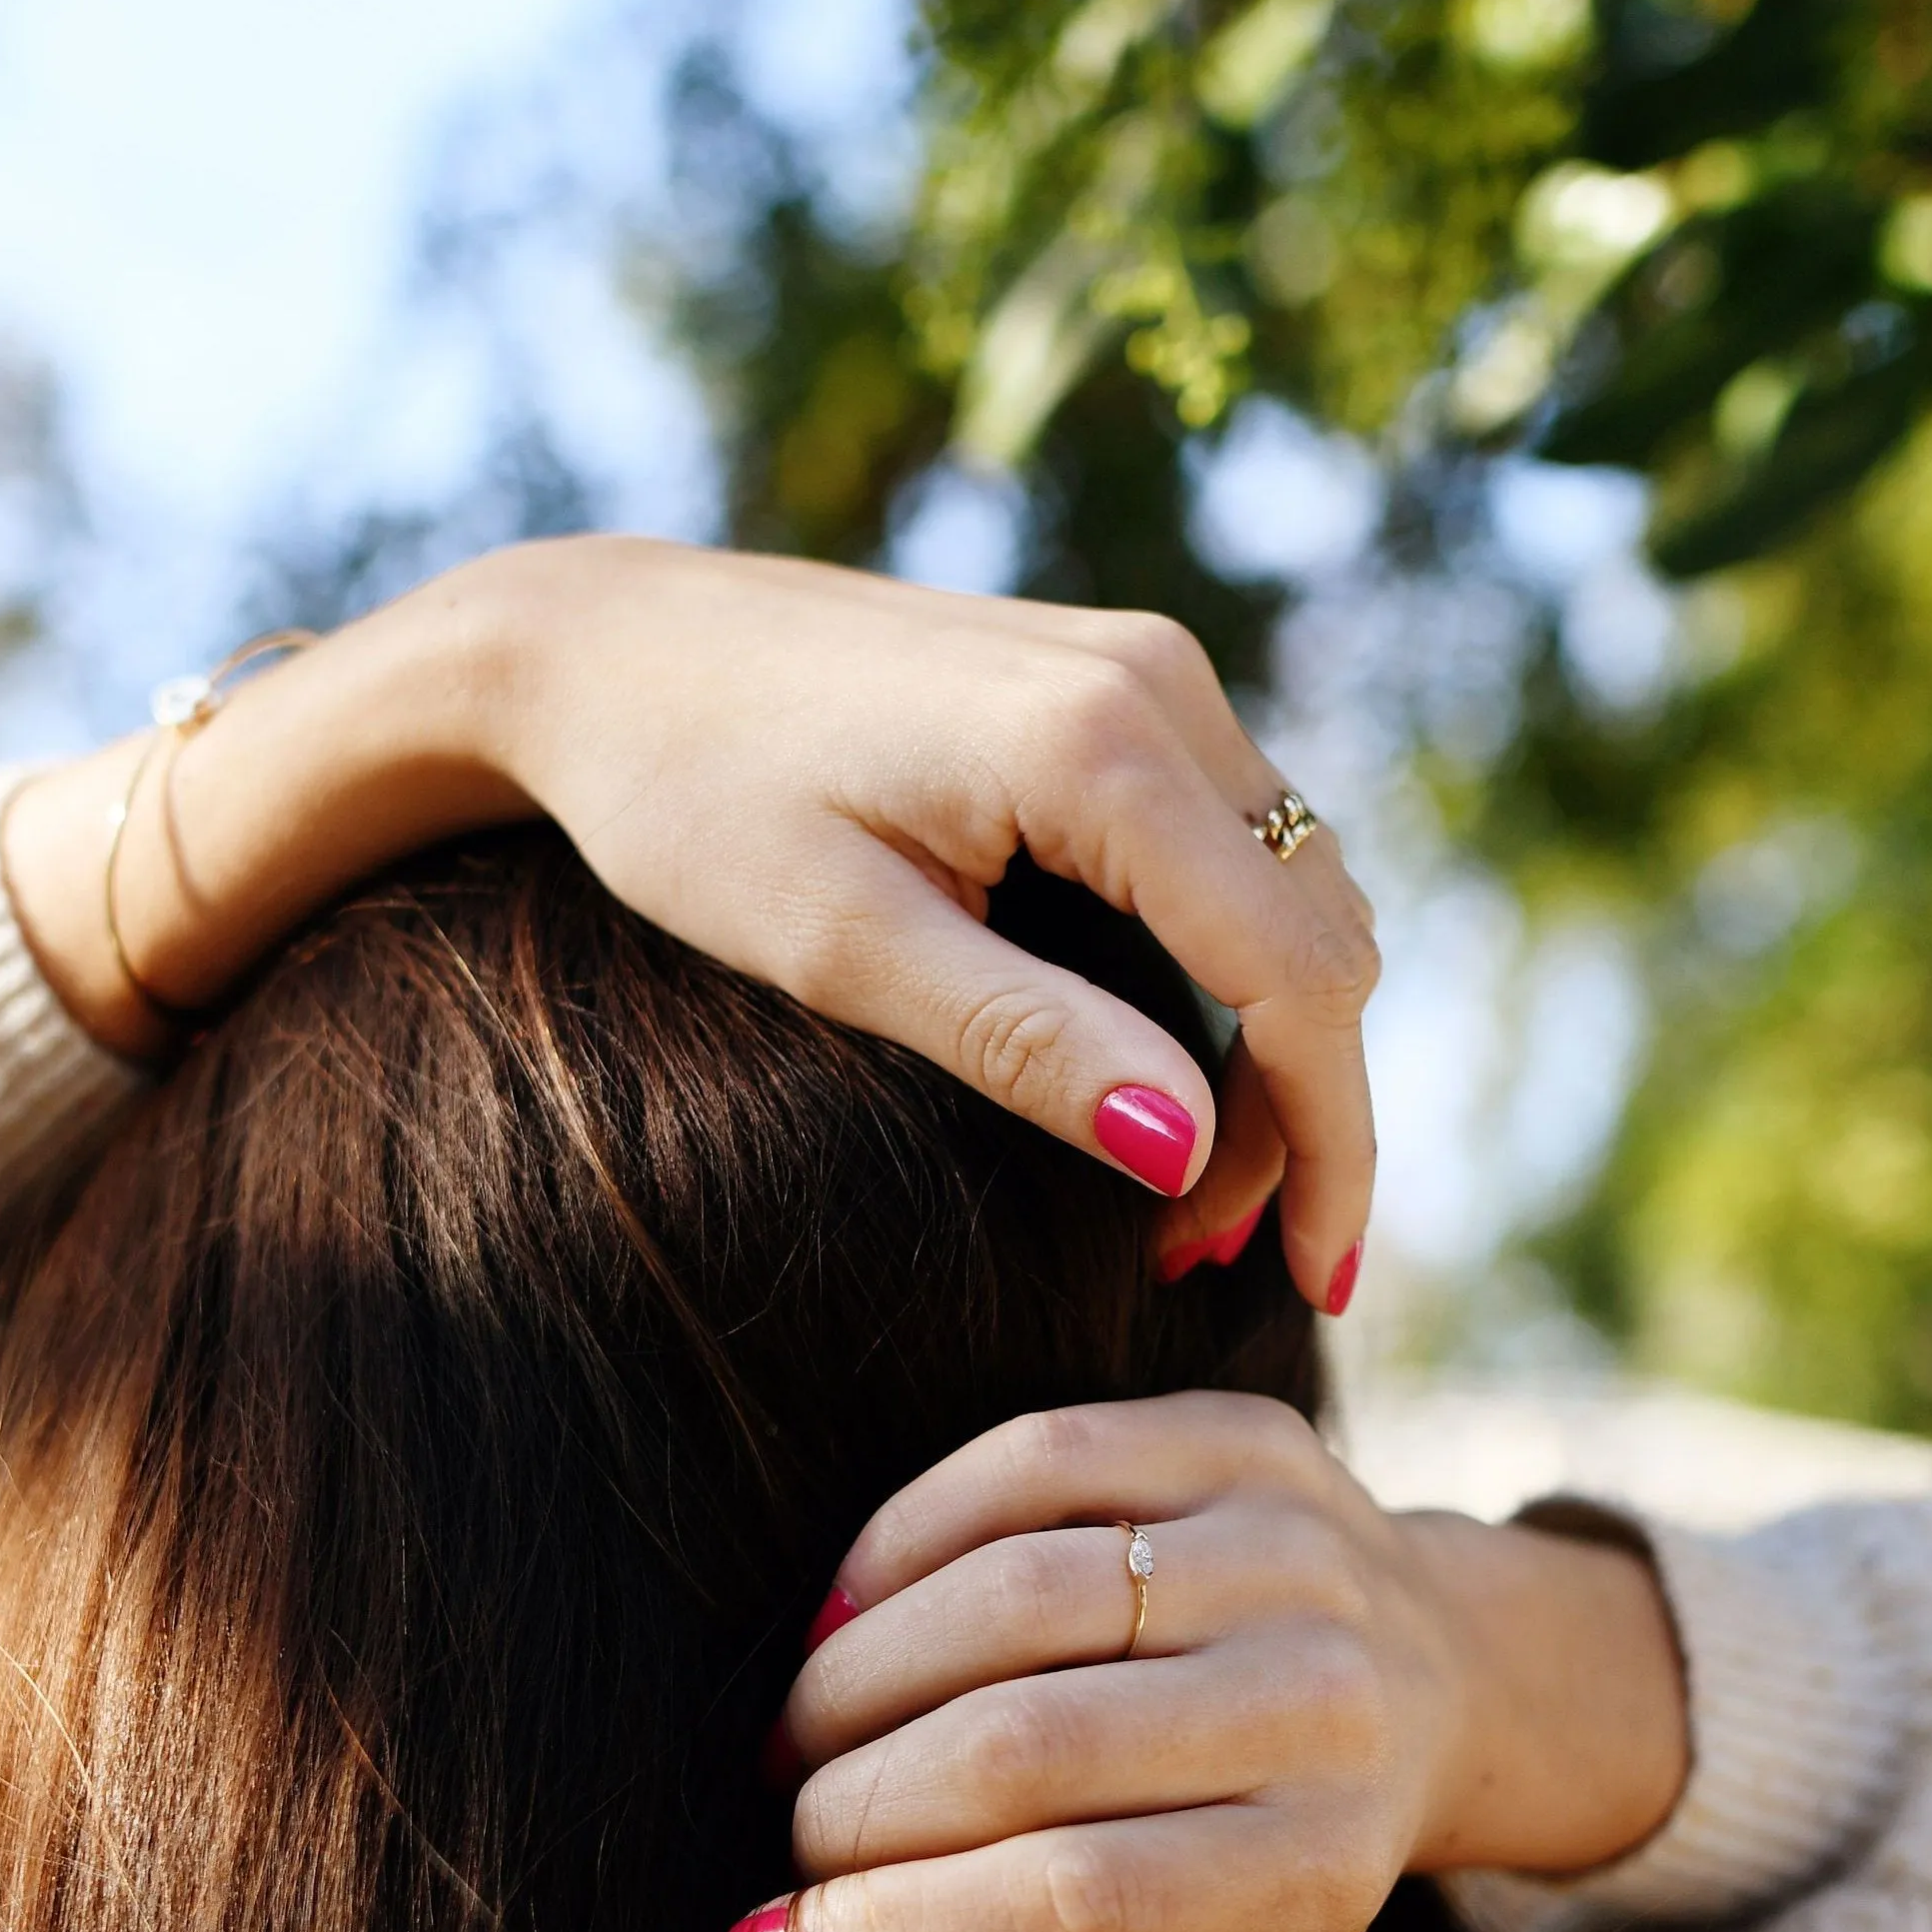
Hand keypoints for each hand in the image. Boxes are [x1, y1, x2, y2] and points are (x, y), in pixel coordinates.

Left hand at [0, 540, 1378, 1304]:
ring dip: (1274, 1046)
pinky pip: (1238, 843)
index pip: (1295, 976)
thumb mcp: (845, 948)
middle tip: (1210, 1253)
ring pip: (1297, 890)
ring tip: (1188, 1189)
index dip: (1328, 1145)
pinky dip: (1234, 966)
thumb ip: (1027, 1043)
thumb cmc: (692, 798)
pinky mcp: (1117, 681)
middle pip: (1323, 936)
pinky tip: (1167, 1064)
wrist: (604, 648)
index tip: (1314, 1282)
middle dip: (1302, 1111)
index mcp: (1100, 746)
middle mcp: (1159, 683)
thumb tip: (1191, 1154)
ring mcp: (1148, 667)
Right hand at [729, 1394, 1689, 1931]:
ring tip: (807, 1724)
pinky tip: (851, 1603)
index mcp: (1316, 1861)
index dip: (894, 1931)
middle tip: (790, 1824)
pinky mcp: (1246, 1437)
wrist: (1451, 1671)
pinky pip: (1033, 1459)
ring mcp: (1286, 1549)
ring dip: (861, 1671)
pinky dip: (909, 1534)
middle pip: (1025, 1748)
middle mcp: (1316, 1698)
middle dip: (857, 1800)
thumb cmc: (1294, 1829)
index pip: (1074, 1903)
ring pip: (1010, 1596)